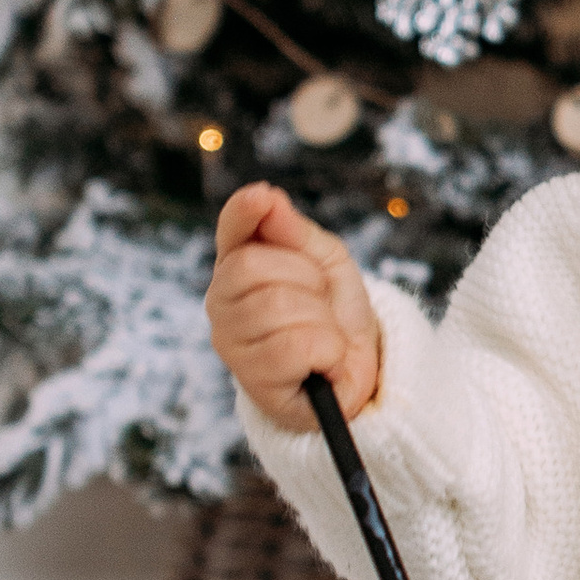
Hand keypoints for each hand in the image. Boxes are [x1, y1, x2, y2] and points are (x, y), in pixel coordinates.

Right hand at [207, 184, 382, 430]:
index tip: (262, 197)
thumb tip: (267, 198)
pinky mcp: (253, 382)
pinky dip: (328, 351)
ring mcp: (231, 344)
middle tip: (321, 302)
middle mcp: (222, 304)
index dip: (243, 212)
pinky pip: (296, 346)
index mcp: (238, 268)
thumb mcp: (326, 264)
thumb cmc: (335, 316)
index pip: (231, 232)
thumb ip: (296, 232)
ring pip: (277, 305)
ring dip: (322, 319)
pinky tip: (325, 363)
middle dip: (306, 278)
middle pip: (253, 266)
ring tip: (325, 336)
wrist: (358, 374)